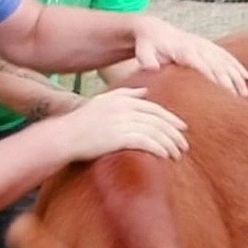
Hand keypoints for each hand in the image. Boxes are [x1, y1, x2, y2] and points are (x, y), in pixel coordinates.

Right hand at [59, 87, 187, 161]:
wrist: (64, 136)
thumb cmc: (82, 122)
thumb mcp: (102, 101)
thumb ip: (124, 94)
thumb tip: (144, 92)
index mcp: (123, 100)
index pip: (154, 109)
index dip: (170, 119)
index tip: (182, 128)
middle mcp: (124, 109)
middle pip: (157, 120)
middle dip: (174, 133)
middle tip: (184, 145)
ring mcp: (121, 123)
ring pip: (154, 132)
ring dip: (168, 144)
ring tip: (177, 155)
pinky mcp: (117, 137)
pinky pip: (144, 142)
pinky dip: (157, 148)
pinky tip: (165, 156)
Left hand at [133, 16, 247, 95]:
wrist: (154, 28)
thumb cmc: (148, 44)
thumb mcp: (143, 50)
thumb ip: (146, 59)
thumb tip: (152, 67)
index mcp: (183, 49)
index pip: (200, 65)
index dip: (211, 77)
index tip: (220, 92)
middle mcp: (198, 46)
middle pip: (217, 65)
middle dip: (228, 82)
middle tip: (237, 100)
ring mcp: (205, 45)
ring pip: (225, 61)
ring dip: (236, 77)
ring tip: (245, 94)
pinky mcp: (209, 46)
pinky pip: (226, 56)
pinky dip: (237, 66)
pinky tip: (247, 78)